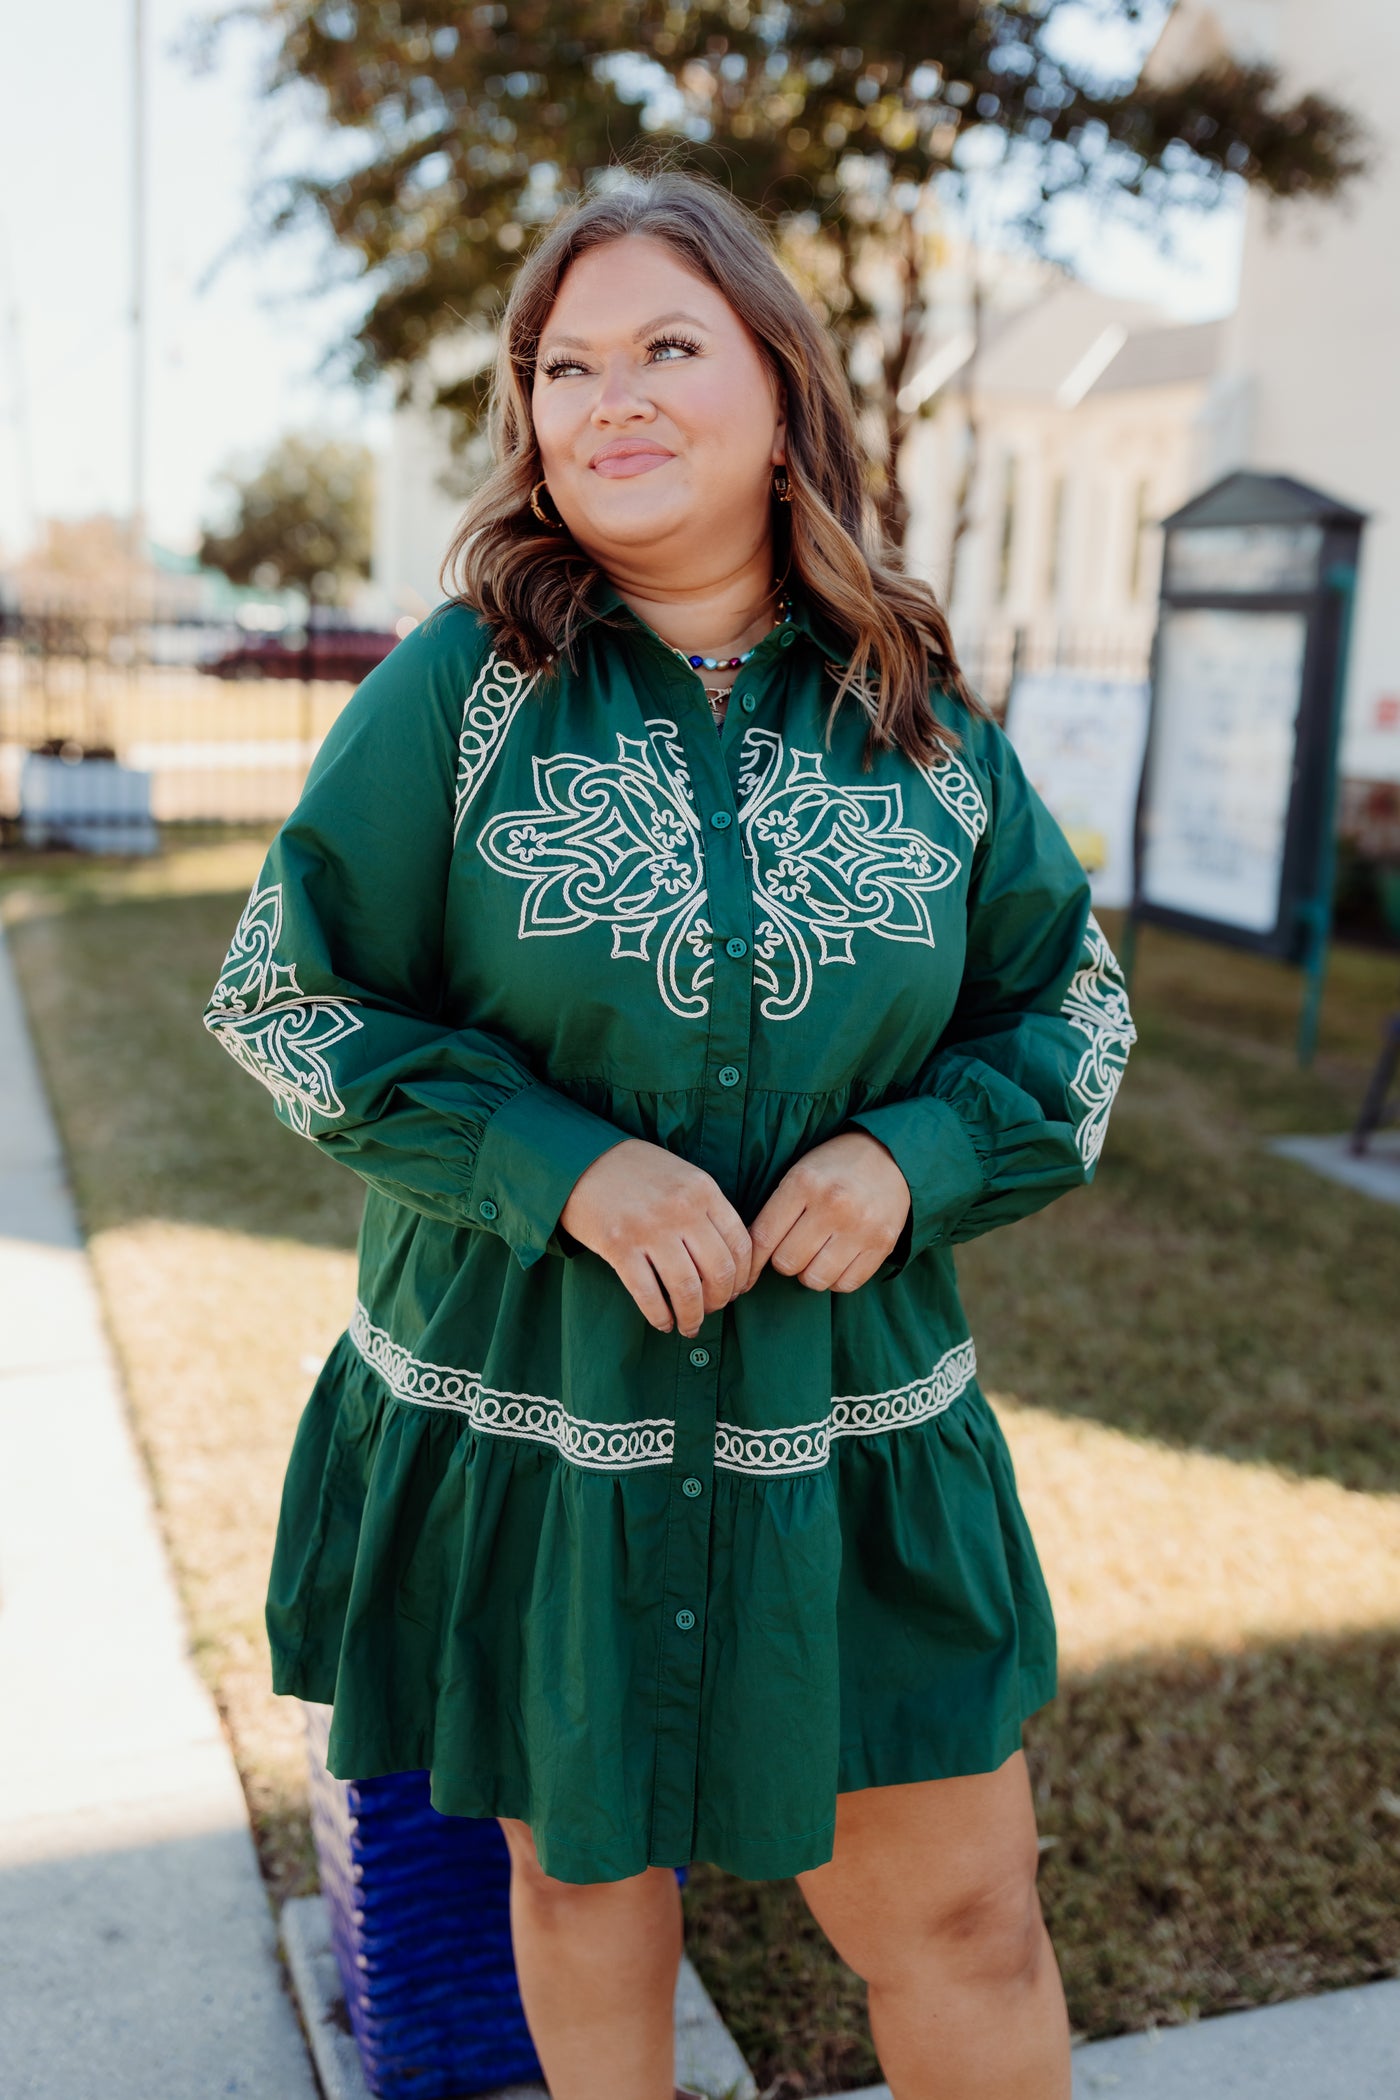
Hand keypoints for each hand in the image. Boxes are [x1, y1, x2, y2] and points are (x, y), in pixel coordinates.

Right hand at [559, 1139, 752, 1336]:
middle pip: (719, 1271)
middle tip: (713, 1310)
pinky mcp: (618, 1246)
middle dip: (720, 1300)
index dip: (744, 1277)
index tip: (737, 1291)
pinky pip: (649, 1295)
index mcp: (703, 1189)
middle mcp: (681, 1209)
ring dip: (692, 1316)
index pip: (741, 1244)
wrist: (579, 1158)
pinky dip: (660, 1316)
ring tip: (689, 1325)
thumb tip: (728, 1259)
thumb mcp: (681, 1176)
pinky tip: (663, 1323)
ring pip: (687, 1289)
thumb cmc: (635, 1171)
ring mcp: (649, 1229)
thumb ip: (706, 1208)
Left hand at [745, 1130, 909, 1293]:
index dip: (751, 1260)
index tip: (748, 1271)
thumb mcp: (799, 1173)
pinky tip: (838, 1261)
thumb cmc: (834, 1168)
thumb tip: (748, 1257)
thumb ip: (775, 1210)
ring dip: (810, 1273)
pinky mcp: (883, 1244)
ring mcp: (860, 1227)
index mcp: (804, 1182)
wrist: (890, 1155)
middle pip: (787, 1263)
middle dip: (785, 1260)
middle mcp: (833, 1205)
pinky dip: (837, 1280)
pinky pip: (846, 1284)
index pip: (763, 1237)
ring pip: (815, 1279)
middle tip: (795, 1247)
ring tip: (817, 1254)